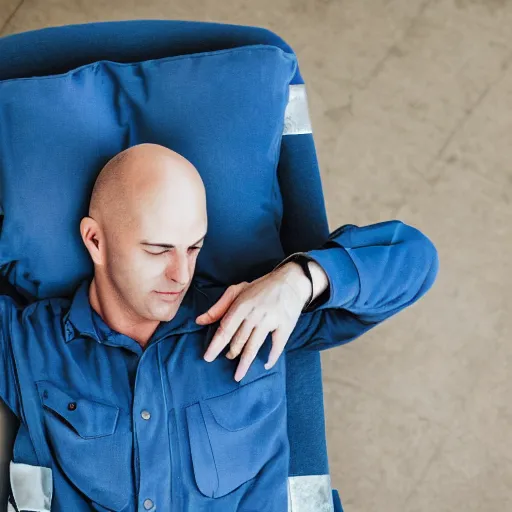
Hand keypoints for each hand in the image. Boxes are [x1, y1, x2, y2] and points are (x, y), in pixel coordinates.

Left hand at [196, 264, 310, 381]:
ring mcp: (271, 320)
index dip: (215, 345)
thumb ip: (219, 307)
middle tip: (227, 359)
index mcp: (242, 305)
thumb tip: (199, 321)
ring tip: (238, 375)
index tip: (208, 358)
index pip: (225, 329)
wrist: (291, 281)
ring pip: (254, 345)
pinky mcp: (286, 326)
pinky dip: (271, 357)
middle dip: (231, 353)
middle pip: (239, 339)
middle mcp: (255, 314)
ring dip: (245, 362)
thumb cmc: (261, 287)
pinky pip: (277, 345)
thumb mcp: (238, 290)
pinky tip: (265, 365)